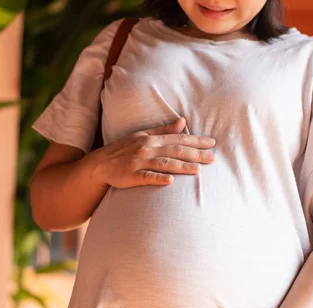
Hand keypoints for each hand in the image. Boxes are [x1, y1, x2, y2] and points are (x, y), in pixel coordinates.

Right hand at [91, 118, 215, 187]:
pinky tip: (170, 181)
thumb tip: (183, 121)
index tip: (212, 143)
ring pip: (164, 163)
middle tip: (213, 158)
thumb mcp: (143, 136)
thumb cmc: (124, 150)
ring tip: (197, 170)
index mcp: (151, 139)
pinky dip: (158, 178)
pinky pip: (146, 177)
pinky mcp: (131, 175)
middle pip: (175, 150)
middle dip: (195, 154)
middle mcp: (146, 148)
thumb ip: (164, 130)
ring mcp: (138, 162)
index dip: (195, 141)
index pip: (178, 139)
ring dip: (181, 166)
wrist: (99, 165)